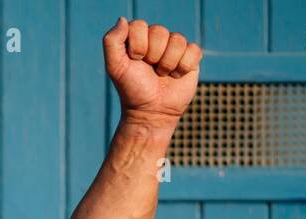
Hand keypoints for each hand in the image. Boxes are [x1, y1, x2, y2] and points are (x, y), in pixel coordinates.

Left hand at [102, 17, 201, 131]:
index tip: (135, 61)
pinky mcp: (190, 57)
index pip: (140, 25)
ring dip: (168, 63)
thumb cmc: (132, 89)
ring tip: (162, 75)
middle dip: (153, 56)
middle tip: (150, 70)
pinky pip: (193, 50)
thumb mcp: (115, 67)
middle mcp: (156, 39)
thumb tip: (122, 19)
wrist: (151, 112)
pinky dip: (184, 66)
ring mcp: (174, 47)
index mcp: (137, 38)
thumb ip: (112, 41)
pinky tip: (176, 76)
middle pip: (160, 31)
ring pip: (177, 40)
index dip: (138, 45)